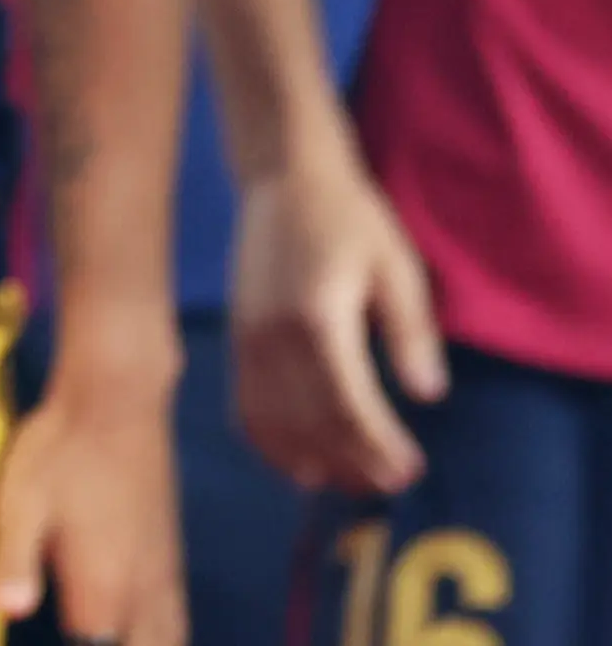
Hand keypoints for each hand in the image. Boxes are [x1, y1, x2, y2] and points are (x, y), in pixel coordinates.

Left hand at [0, 321, 185, 644]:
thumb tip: (2, 613)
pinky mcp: (170, 558)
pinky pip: (177, 620)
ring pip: (168, 640)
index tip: (56, 635)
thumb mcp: (19, 504)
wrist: (117, 401)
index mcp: (103, 589)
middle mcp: (143, 592)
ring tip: (112, 633)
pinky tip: (144, 631)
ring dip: (144, 644)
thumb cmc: (60, 449)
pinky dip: (162, 635)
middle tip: (81, 632)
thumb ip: (11, 564)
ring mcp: (164, 576)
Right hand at [231, 145, 445, 494]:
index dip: (379, 445)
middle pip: (310, 422)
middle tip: (391, 485)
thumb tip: (428, 396)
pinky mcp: (236, 339)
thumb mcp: (396, 267)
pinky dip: (268, 442)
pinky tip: (299, 462)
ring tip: (351, 482)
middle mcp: (272, 336)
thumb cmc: (349, 219)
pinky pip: (243, 406)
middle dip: (352, 462)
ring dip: (311, 459)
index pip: (348, 404)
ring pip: (272, 422)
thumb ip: (410, 332)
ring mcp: (246, 339)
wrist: (283, 178)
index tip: (411, 470)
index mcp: (317, 318)